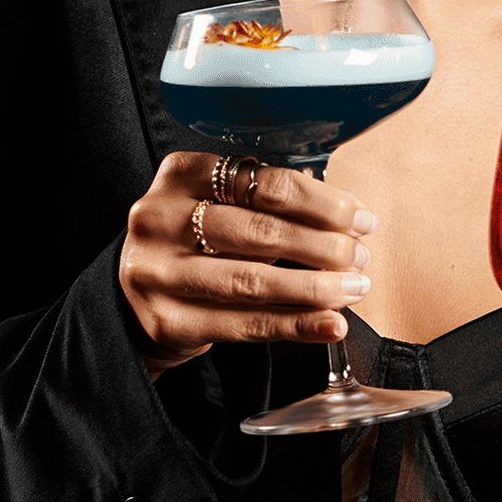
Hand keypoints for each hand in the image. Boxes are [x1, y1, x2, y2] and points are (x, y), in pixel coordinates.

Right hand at [117, 152, 372, 375]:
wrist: (140, 299)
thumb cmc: (199, 243)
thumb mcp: (226, 208)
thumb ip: (278, 206)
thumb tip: (352, 217)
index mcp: (180, 176)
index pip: (265, 184)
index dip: (323, 204)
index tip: (360, 220)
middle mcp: (158, 219)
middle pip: (260, 232)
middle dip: (324, 246)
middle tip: (361, 257)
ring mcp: (156, 272)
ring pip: (252, 280)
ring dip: (317, 287)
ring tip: (355, 288)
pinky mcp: (166, 320)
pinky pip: (244, 324)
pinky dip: (296, 325)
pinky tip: (331, 324)